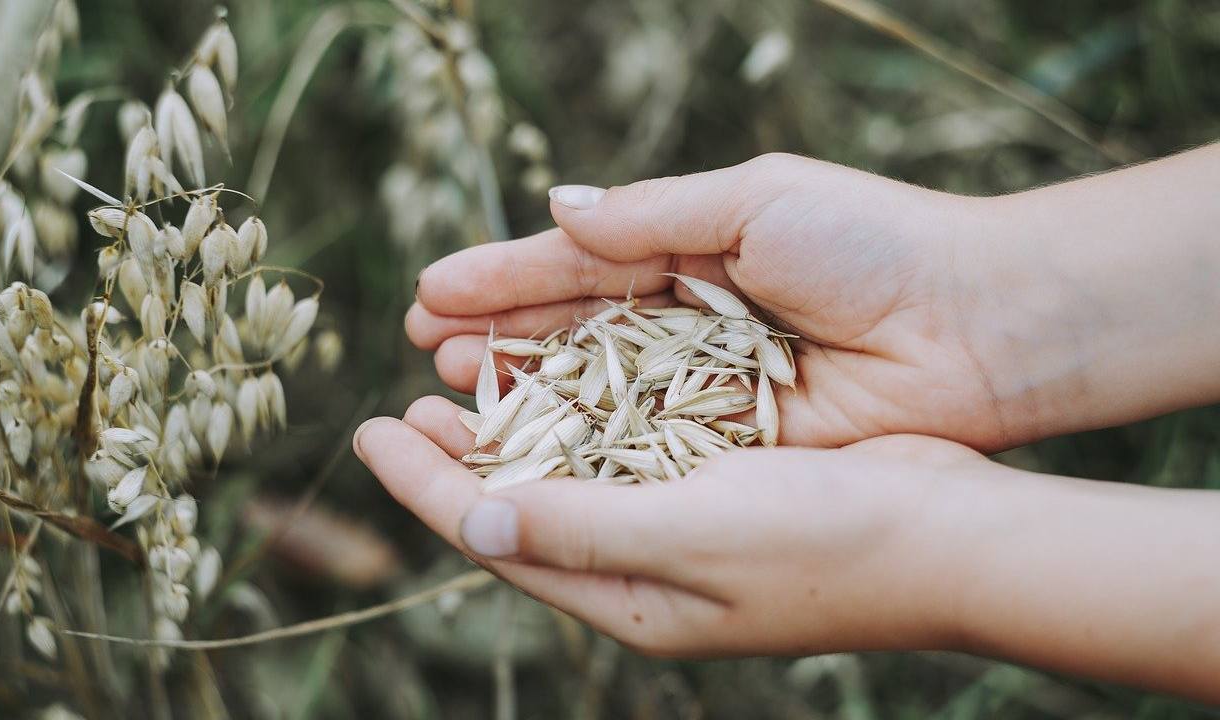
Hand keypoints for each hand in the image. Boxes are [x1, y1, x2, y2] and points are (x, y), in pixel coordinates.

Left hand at [356, 395, 981, 656]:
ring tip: (461, 385)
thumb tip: (471, 519)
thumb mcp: (693, 535)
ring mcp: (685, 531)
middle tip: (402, 406)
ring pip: (571, 476)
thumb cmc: (829, 542)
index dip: (424, 485)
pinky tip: (563, 379)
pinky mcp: (721, 487)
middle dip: (457, 459)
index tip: (365, 432)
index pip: (498, 537)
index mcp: (629, 598)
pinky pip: (626, 452)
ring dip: (514, 430)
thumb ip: (581, 528)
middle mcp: (646, 570)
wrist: (953, 535)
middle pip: (523, 508)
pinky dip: (582, 416)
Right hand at [406, 153, 1028, 450]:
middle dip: (500, 335)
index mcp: (691, 249)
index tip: (432, 291)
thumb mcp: (753, 201)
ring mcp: (706, 386)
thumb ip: (649, 215)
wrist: (975, 326)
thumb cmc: (870, 244)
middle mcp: (688, 321)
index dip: (504, 277)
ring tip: (453, 389)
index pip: (577, 264)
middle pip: (574, 331)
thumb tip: (556, 207)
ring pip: (596, 391)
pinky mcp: (732, 444)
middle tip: (425, 347)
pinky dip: (587, 444)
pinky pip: (644, 444)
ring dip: (525, 390)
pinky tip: (528, 443)